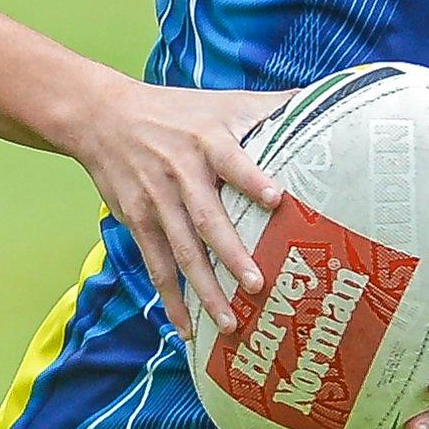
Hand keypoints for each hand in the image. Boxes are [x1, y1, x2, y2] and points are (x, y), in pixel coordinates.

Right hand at [64, 73, 288, 341]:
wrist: (103, 116)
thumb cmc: (177, 110)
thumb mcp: (222, 100)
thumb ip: (272, 106)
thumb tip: (324, 100)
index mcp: (208, 141)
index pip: (232, 161)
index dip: (253, 179)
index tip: (277, 199)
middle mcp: (181, 173)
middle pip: (207, 218)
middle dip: (231, 254)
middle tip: (257, 285)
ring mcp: (157, 201)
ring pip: (182, 251)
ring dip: (204, 289)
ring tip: (229, 323)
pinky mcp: (138, 221)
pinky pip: (156, 265)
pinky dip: (170, 298)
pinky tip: (187, 327)